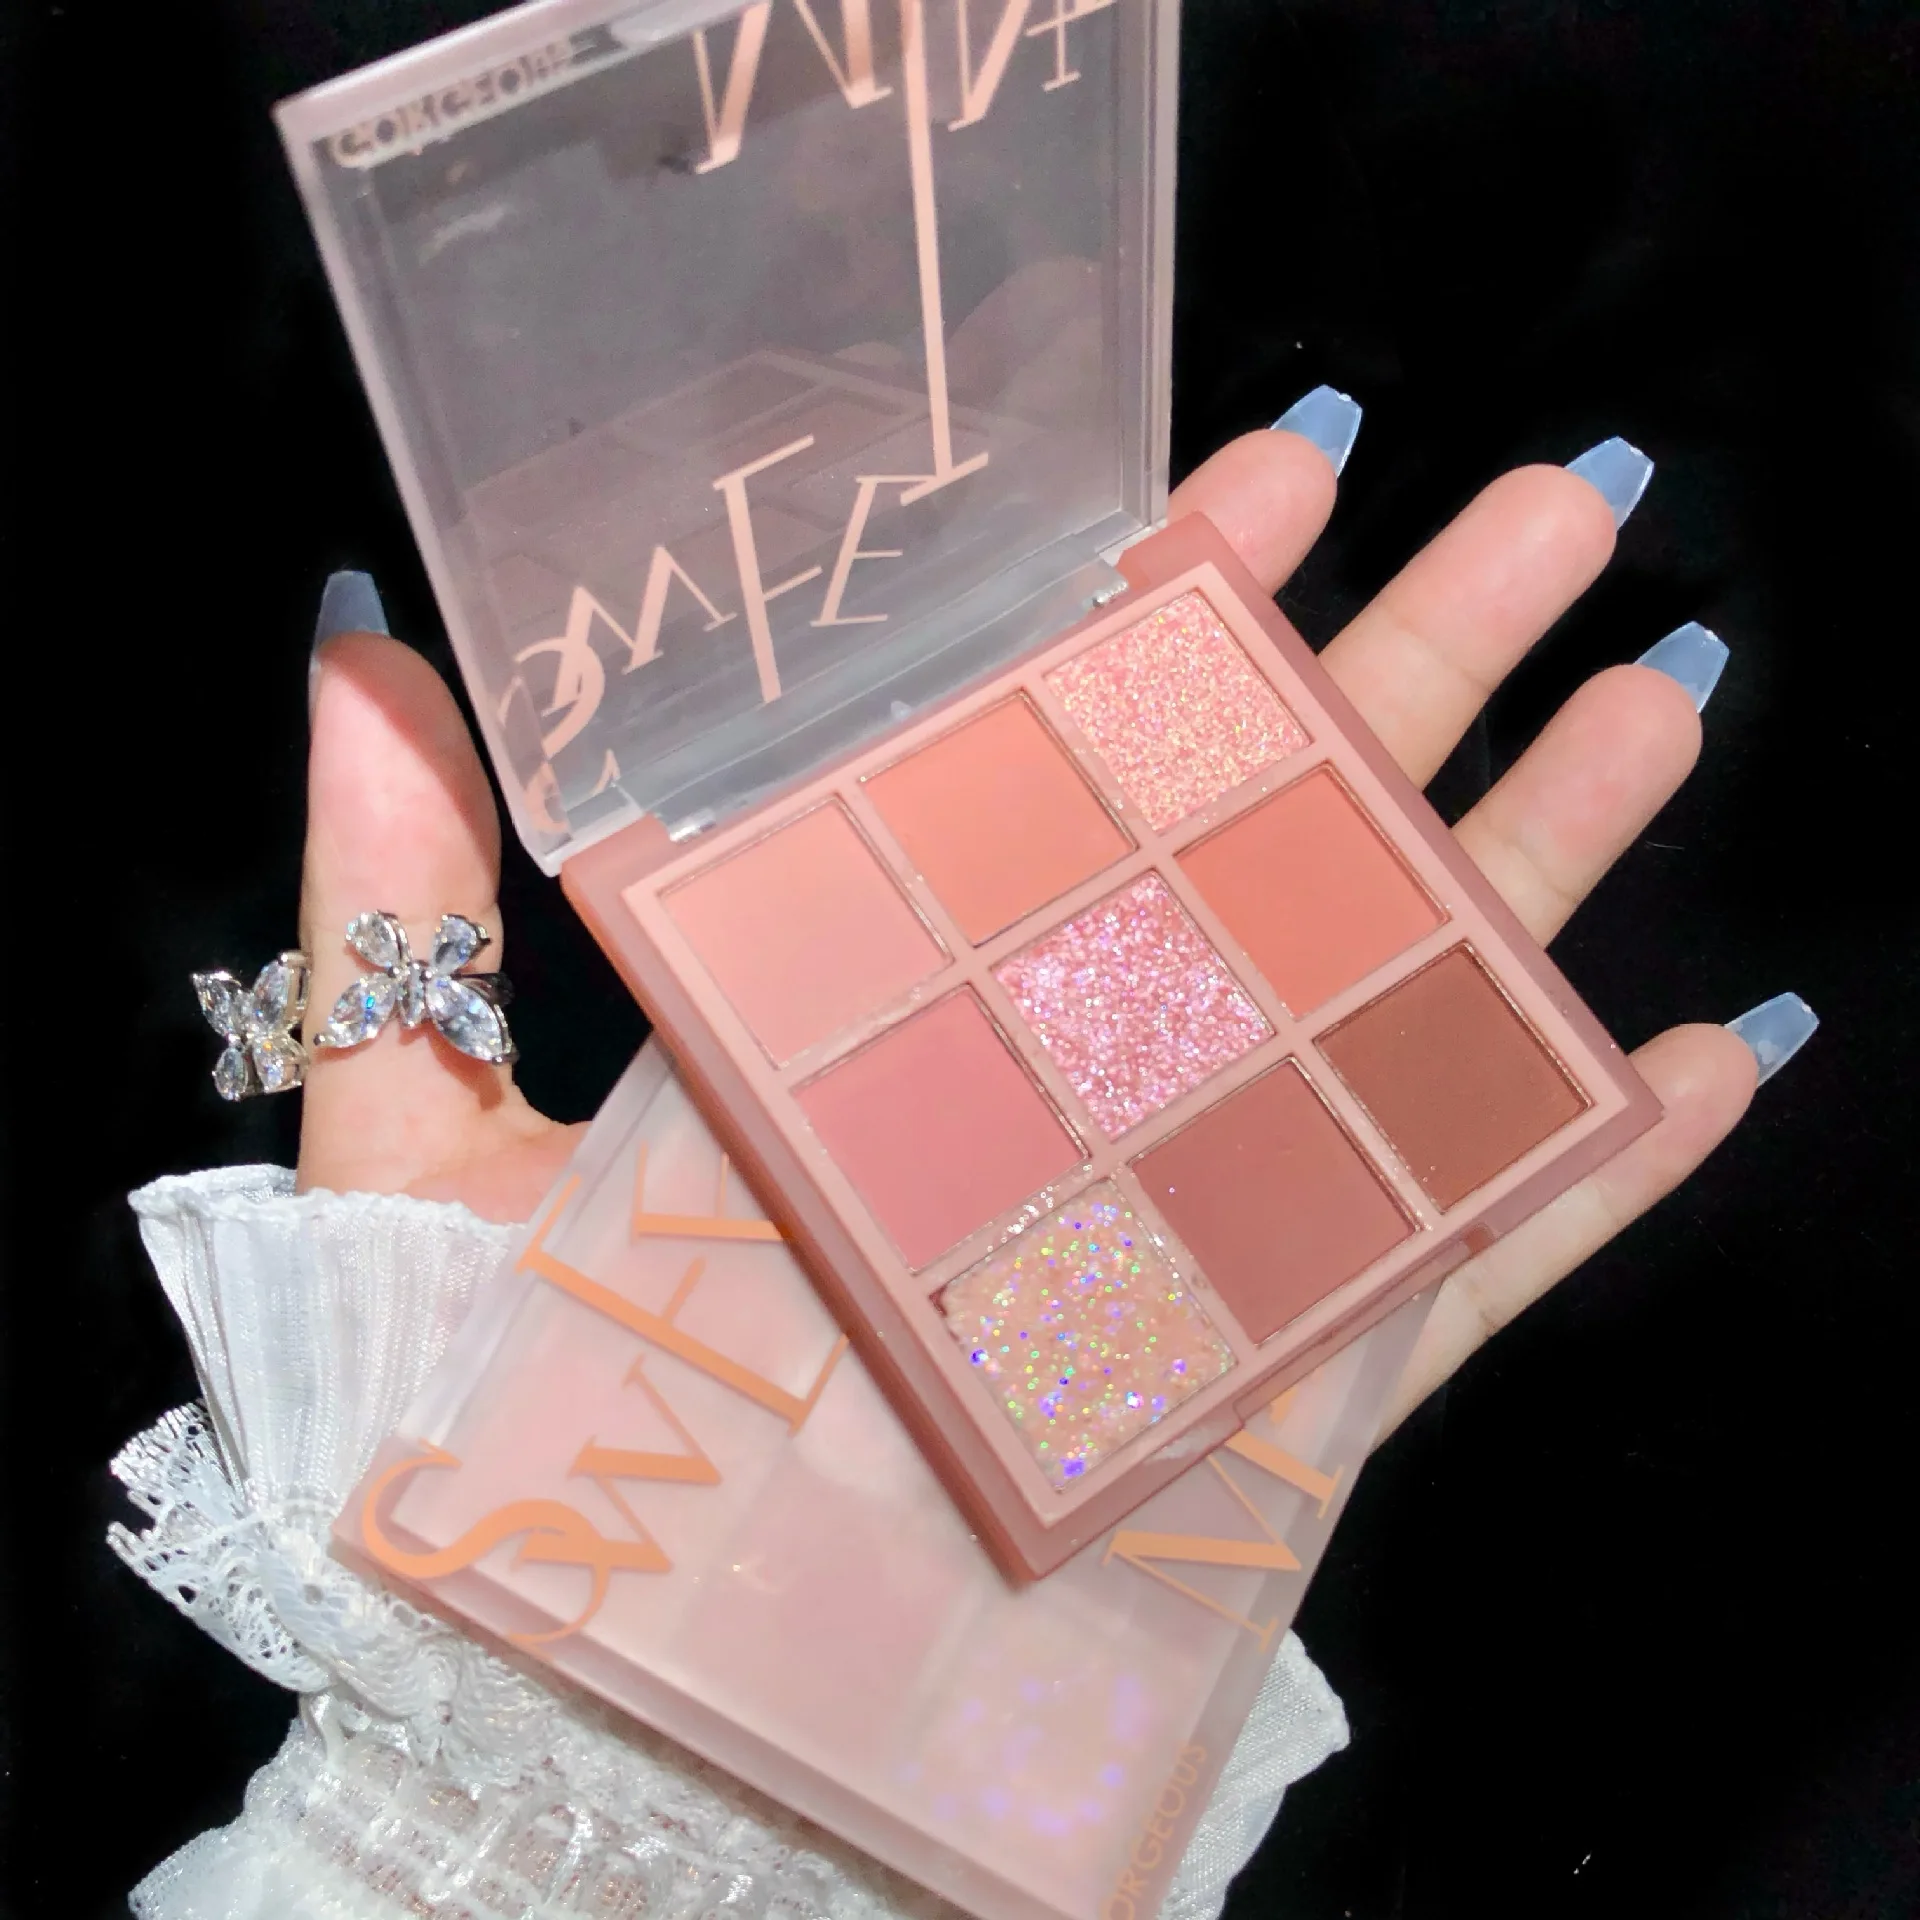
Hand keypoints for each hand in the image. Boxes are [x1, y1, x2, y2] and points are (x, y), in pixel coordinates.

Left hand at [295, 407, 1775, 1431]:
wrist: (604, 1690)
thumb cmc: (501, 1415)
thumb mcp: (416, 1126)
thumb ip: (400, 897)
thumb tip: (363, 639)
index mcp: (901, 991)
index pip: (1053, 748)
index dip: (1172, 597)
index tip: (1279, 463)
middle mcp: (1065, 1078)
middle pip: (1268, 841)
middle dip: (1419, 662)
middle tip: (1557, 503)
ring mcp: (1185, 1222)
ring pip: (1394, 1011)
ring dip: (1542, 856)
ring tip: (1661, 691)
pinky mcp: (1269, 1389)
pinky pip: (1458, 1268)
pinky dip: (1590, 1171)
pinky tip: (1712, 1051)